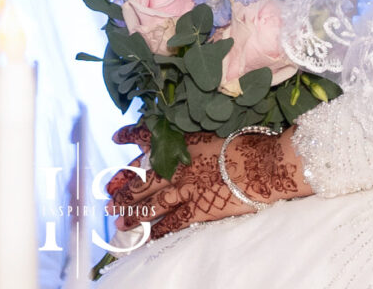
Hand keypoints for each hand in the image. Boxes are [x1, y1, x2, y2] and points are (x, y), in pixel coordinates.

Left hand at [105, 125, 309, 241]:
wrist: (264, 166)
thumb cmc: (247, 146)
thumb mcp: (216, 135)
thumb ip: (194, 140)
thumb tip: (184, 142)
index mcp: (182, 144)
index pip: (148, 136)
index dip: (130, 136)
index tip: (117, 136)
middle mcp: (178, 167)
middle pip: (142, 178)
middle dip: (124, 186)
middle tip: (108, 193)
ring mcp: (185, 190)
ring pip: (150, 203)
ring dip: (133, 213)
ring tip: (118, 220)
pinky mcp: (197, 210)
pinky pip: (172, 223)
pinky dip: (158, 231)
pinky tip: (146, 237)